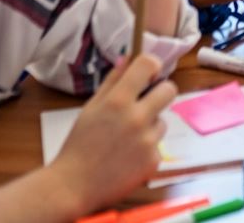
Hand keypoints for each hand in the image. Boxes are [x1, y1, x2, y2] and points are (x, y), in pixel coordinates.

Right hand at [48, 54, 177, 212]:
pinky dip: (146, 150)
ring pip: (162, 121)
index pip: (149, 65)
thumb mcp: (91, 108)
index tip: (149, 73)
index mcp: (117, 101)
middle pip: (169, 89)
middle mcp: (136, 118)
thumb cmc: (79, 145)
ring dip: (150, 126)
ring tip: (126, 139)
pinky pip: (158, 146)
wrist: (74, 186)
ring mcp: (147, 141)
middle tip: (146, 103)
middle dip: (160, 92)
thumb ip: (112, 81)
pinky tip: (128, 158)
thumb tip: (127, 57)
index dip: (151, 66)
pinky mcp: (153, 161)